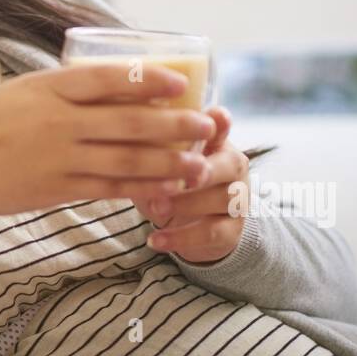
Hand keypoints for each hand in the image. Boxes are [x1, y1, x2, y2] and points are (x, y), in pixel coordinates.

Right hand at [0, 63, 215, 216]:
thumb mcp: (28, 88)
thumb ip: (69, 89)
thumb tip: (119, 85)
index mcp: (52, 87)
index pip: (110, 78)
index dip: (149, 80)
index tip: (179, 82)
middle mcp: (61, 119)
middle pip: (129, 121)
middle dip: (174, 124)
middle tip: (206, 124)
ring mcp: (61, 155)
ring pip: (126, 158)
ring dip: (167, 162)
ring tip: (197, 163)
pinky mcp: (57, 187)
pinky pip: (108, 187)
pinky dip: (139, 188)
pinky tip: (164, 189)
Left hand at [136, 106, 248, 264]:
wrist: (188, 226)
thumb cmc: (170, 182)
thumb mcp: (160, 163)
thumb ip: (150, 147)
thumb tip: (118, 134)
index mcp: (216, 143)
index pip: (223, 127)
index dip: (220, 122)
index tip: (213, 115)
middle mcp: (233, 168)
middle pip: (230, 164)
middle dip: (202, 171)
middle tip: (175, 178)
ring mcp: (237, 200)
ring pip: (223, 199)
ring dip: (186, 204)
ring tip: (154, 207)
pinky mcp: (231, 231)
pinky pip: (211, 234)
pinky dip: (181, 238)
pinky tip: (155, 240)